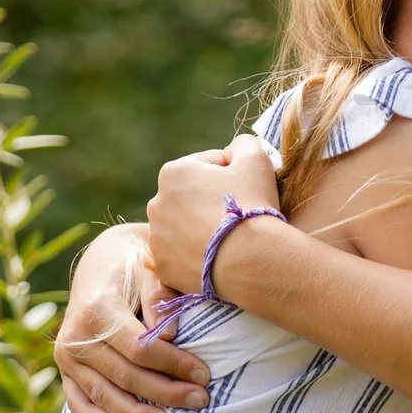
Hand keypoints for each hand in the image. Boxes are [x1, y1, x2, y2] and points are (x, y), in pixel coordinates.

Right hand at [54, 225, 209, 412]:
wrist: (101, 261)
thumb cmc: (136, 263)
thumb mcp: (150, 267)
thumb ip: (159, 297)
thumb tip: (170, 335)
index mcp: (99, 308)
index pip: (140, 349)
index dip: (174, 364)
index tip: (204, 375)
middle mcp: (76, 334)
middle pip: (125, 376)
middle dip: (165, 392)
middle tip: (200, 401)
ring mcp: (66, 354)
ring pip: (103, 394)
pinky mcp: (64, 367)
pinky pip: (76, 400)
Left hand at [146, 136, 280, 293]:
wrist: (250, 261)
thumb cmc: (252, 204)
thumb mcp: (256, 158)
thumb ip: (243, 144)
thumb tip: (235, 150)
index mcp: (173, 173)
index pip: (207, 165)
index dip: (232, 173)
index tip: (248, 187)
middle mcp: (156, 204)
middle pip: (192, 197)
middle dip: (212, 201)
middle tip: (240, 213)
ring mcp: (157, 239)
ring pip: (185, 227)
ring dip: (202, 228)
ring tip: (230, 238)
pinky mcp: (164, 268)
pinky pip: (182, 256)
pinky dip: (197, 255)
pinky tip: (219, 257)